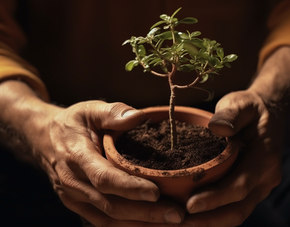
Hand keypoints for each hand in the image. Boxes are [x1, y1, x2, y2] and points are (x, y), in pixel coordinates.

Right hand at [33, 101, 185, 225]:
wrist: (42, 139)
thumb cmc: (71, 123)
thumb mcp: (89, 109)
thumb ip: (112, 112)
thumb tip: (139, 116)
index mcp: (76, 156)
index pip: (104, 178)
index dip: (130, 188)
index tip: (156, 193)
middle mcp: (73, 182)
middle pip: (111, 204)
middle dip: (144, 213)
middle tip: (176, 215)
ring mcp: (73, 197)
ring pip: (108, 218)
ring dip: (139, 224)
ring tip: (170, 224)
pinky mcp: (78, 204)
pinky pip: (103, 221)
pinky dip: (127, 226)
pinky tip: (149, 225)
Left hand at [181, 90, 282, 226]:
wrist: (269, 114)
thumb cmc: (251, 108)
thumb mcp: (242, 103)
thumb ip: (231, 115)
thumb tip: (217, 128)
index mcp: (266, 158)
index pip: (240, 185)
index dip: (216, 198)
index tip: (189, 206)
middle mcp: (266, 178)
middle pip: (238, 210)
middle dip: (208, 221)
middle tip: (177, 223)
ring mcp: (259, 186)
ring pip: (235, 214)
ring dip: (209, 223)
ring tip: (179, 225)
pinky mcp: (249, 189)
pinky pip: (232, 208)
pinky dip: (213, 216)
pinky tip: (191, 217)